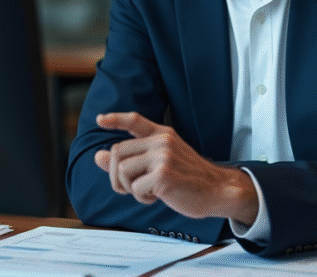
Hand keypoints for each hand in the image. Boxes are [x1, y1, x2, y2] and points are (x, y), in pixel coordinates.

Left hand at [94, 112, 257, 223]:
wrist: (218, 190)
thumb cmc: (189, 178)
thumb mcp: (161, 163)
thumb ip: (132, 158)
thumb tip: (98, 157)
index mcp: (163, 134)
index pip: (135, 120)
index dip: (115, 119)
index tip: (100, 120)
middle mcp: (162, 142)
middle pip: (118, 152)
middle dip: (115, 175)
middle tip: (129, 187)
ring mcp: (163, 157)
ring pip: (122, 170)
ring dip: (129, 188)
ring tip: (148, 191)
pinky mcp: (163, 175)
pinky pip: (135, 188)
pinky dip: (142, 197)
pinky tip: (157, 196)